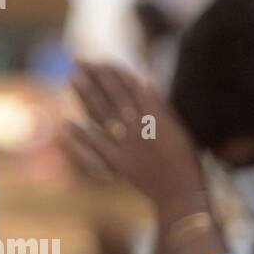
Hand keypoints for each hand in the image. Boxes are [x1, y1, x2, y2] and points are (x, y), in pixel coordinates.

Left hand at [66, 61, 203, 204]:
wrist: (181, 193)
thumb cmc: (185, 160)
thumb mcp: (177, 128)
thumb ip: (159, 106)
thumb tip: (142, 81)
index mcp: (154, 116)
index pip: (129, 86)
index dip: (113, 72)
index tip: (101, 60)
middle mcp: (137, 126)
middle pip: (111, 95)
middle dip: (95, 76)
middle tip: (79, 61)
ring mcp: (125, 144)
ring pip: (101, 115)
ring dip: (85, 95)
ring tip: (73, 78)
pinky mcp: (118, 163)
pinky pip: (96, 146)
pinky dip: (81, 135)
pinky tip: (69, 123)